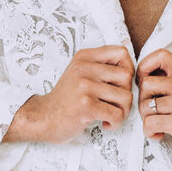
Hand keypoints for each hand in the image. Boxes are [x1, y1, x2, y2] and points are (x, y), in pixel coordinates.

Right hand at [5, 45, 133, 144]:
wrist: (42, 117)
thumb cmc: (65, 98)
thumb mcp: (79, 72)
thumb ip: (101, 63)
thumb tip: (127, 47)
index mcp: (84, 57)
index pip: (121, 53)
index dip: (128, 69)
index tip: (120, 84)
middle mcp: (84, 68)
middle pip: (127, 76)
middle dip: (126, 94)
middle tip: (114, 104)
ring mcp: (85, 87)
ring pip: (125, 97)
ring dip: (122, 111)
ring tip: (110, 115)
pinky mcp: (86, 106)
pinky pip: (117, 114)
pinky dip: (115, 123)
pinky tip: (105, 123)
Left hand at [136, 48, 171, 167]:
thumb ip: (169, 80)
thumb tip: (140, 75)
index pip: (161, 55)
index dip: (145, 67)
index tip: (145, 82)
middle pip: (146, 84)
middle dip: (142, 100)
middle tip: (152, 111)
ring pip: (145, 105)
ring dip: (146, 119)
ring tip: (159, 123)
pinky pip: (150, 123)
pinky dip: (149, 131)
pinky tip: (159, 133)